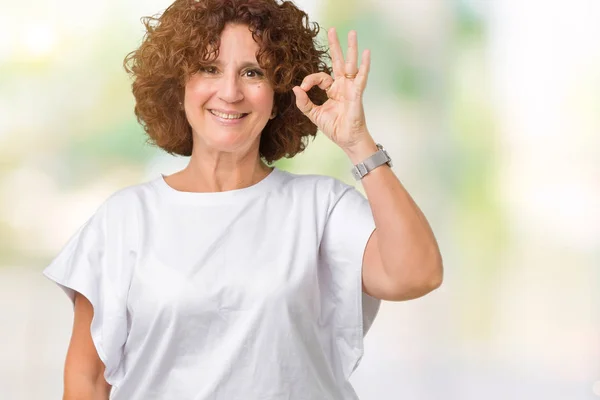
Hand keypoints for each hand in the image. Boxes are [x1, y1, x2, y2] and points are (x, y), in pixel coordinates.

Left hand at [292, 28, 371, 150]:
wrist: (347, 140)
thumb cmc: (335, 128)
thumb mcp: (314, 115)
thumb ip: (304, 103)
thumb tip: (296, 89)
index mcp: (332, 90)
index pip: (320, 77)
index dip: (310, 80)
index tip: (303, 88)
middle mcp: (342, 86)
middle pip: (338, 62)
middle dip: (335, 46)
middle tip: (332, 30)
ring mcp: (350, 88)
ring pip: (350, 65)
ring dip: (351, 49)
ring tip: (352, 33)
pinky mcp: (357, 94)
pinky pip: (361, 77)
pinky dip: (364, 65)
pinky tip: (366, 53)